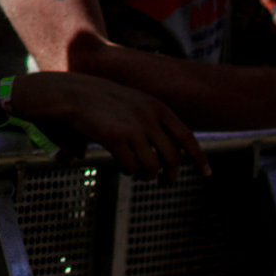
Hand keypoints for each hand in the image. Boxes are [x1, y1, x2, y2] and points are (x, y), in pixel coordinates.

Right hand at [11, 71, 208, 180]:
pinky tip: (124, 167)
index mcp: (156, 106)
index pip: (187, 136)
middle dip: (172, 175)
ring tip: (141, 175)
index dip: (199, 157)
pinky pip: (131, 166)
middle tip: (165, 183)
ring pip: (153, 166)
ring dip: (148, 175)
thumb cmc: (98, 98)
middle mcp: (149, 116)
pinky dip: (129, 171)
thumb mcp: (131, 101)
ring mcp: (133, 126)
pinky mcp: (116, 137)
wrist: (69, 92)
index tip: (206, 173)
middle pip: (173, 157)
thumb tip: (166, 148)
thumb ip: (150, 119)